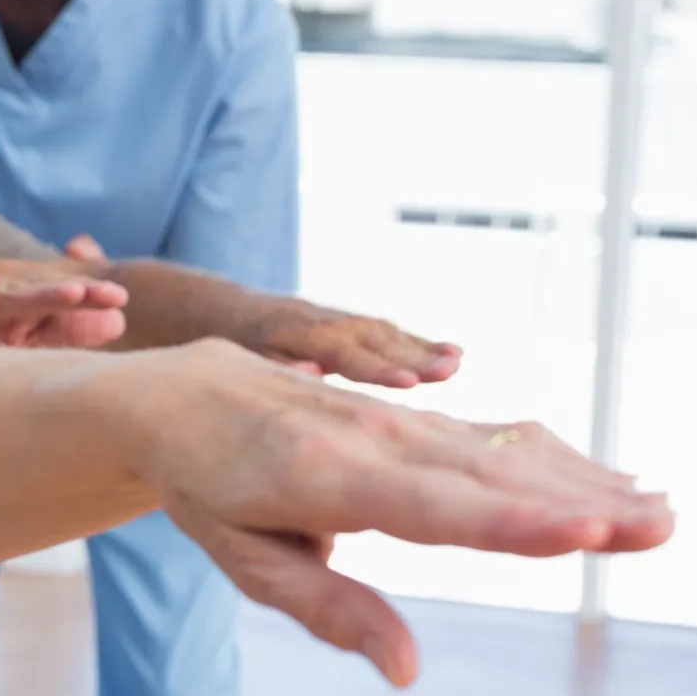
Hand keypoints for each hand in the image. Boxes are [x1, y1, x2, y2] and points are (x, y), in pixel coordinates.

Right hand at [0, 259, 128, 349]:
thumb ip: (65, 329)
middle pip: (43, 295)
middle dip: (75, 295)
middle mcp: (1, 296)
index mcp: (22, 303)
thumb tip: (120, 322)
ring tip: (71, 294)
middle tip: (111, 295)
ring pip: (9, 296)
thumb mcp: (19, 331)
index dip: (90, 298)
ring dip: (39, 295)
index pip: (60, 300)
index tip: (121, 299)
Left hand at [116, 340, 671, 687]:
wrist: (182, 393)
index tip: (582, 531)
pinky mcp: (411, 417)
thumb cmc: (208, 490)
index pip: (433, 509)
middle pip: (489, 478)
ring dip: (585, 481)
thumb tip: (405, 672)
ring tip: (661, 512)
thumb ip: (328, 610)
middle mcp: (372, 438)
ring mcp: (396, 420)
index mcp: (324, 478)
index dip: (511, 524)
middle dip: (579, 502)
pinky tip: (611, 483)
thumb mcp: (246, 559)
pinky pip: (491, 438)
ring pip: (502, 452)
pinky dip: (554, 459)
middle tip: (662, 529)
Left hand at [242, 298, 462, 388]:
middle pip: (380, 344)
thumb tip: (313, 371)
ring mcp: (349, 321)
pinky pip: (393, 334)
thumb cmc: (244, 346)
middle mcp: (334, 324)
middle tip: (452, 371)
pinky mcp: (358, 325)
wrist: (237, 311)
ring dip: (427, 350)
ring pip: (392, 337)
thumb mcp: (251, 358)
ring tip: (459, 363)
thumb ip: (281, 366)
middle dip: (416, 358)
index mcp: (307, 337)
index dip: (380, 371)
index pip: (349, 357)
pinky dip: (423, 343)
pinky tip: (455, 353)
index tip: (410, 384)